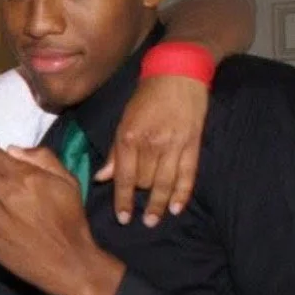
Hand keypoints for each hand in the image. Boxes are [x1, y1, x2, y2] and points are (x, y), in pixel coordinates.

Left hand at [94, 75, 207, 226]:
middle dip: (139, 196)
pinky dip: (182, 194)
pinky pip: (188, 175)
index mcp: (130, 137)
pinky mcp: (193, 144)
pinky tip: (176, 208)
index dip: (122, 200)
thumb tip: (102, 178)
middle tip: (139, 212)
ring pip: (164, 183)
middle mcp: (152, 144)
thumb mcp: (123, 121)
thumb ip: (115, 151)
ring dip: (158, 205)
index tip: (122, 218)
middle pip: (144, 182)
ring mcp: (174, 145)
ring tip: (153, 220)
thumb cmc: (146, 97)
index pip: (124, 177)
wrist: (178, 74)